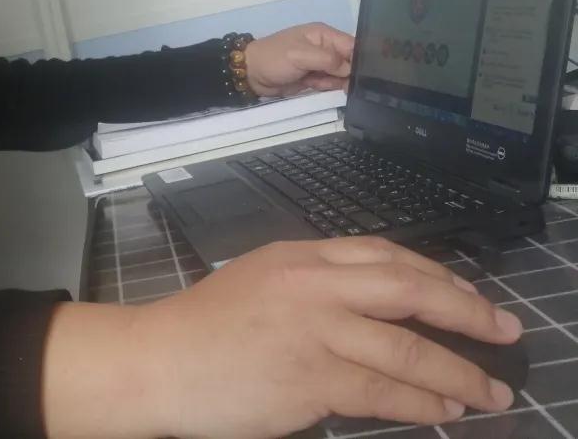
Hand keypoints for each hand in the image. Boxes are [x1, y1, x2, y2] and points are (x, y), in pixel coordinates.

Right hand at [131, 237, 519, 438]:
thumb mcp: (260, 281)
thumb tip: (373, 312)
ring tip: (490, 391)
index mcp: (300, 255)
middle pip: (409, 287)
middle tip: (505, 329)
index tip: (468, 295)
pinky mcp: (311, 376)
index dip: (437, 274)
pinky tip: (444, 410)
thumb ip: (314, 287)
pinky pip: (383, 390)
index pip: (384, 253)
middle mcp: (313, 284)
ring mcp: (314, 329)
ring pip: (406, 346)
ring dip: (458, 372)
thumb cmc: (202, 327)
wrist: (157, 360)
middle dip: (467, 310)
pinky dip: (422, 402)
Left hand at [244, 22, 353, 96]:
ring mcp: (321, 64)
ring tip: (320, 82)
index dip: (361, 59)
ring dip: (337, 82)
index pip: (352, 45)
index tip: (368, 75)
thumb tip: (350, 69)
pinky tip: (315, 86)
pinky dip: (327, 87)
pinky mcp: (315, 78)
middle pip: (350, 62)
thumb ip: (327, 60)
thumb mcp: (300, 55)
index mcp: (324, 35)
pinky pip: (331, 84)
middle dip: (350, 74)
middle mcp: (326, 48)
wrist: (251, 75)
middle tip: (343, 83)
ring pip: (342, 75)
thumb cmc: (274, 59)